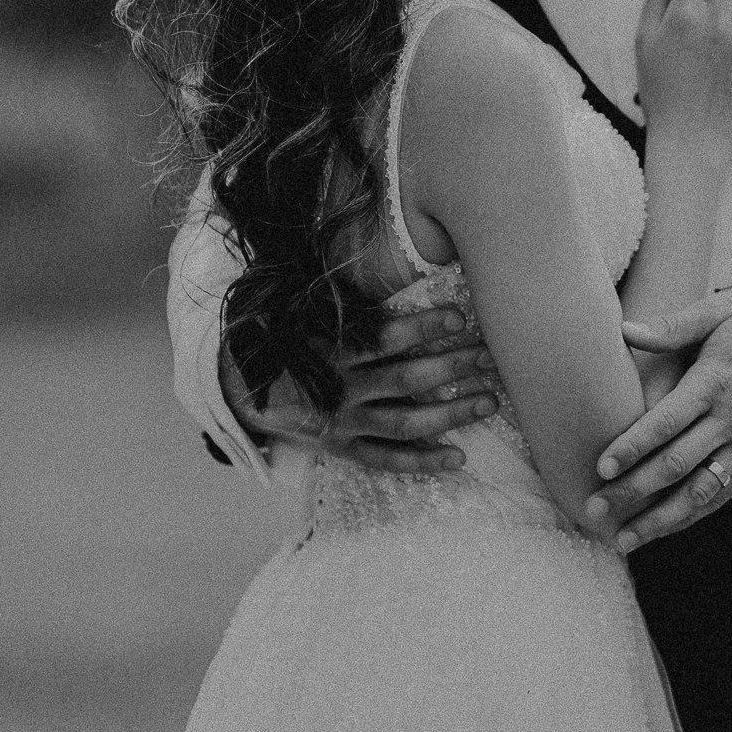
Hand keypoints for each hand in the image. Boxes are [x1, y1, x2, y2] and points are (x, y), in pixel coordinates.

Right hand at [223, 308, 501, 475]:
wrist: (242, 393)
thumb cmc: (287, 344)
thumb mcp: (306, 316)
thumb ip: (346, 305)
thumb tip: (390, 269)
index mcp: (330, 351)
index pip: (383, 338)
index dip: (422, 328)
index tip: (459, 317)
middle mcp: (339, 390)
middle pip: (405, 380)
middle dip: (451, 367)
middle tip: (489, 357)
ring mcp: (343, 424)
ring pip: (405, 423)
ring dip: (450, 413)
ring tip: (489, 401)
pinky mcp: (344, 449)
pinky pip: (387, 460)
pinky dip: (422, 461)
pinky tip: (458, 457)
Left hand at [584, 287, 731, 550]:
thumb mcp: (722, 311)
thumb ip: (672, 326)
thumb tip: (624, 330)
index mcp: (716, 382)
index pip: (666, 422)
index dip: (632, 446)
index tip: (601, 466)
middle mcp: (731, 420)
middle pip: (676, 465)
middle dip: (633, 490)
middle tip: (594, 507)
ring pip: (699, 492)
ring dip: (660, 519)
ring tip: (624, 538)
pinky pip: (722, 496)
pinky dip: (692, 516)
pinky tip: (664, 529)